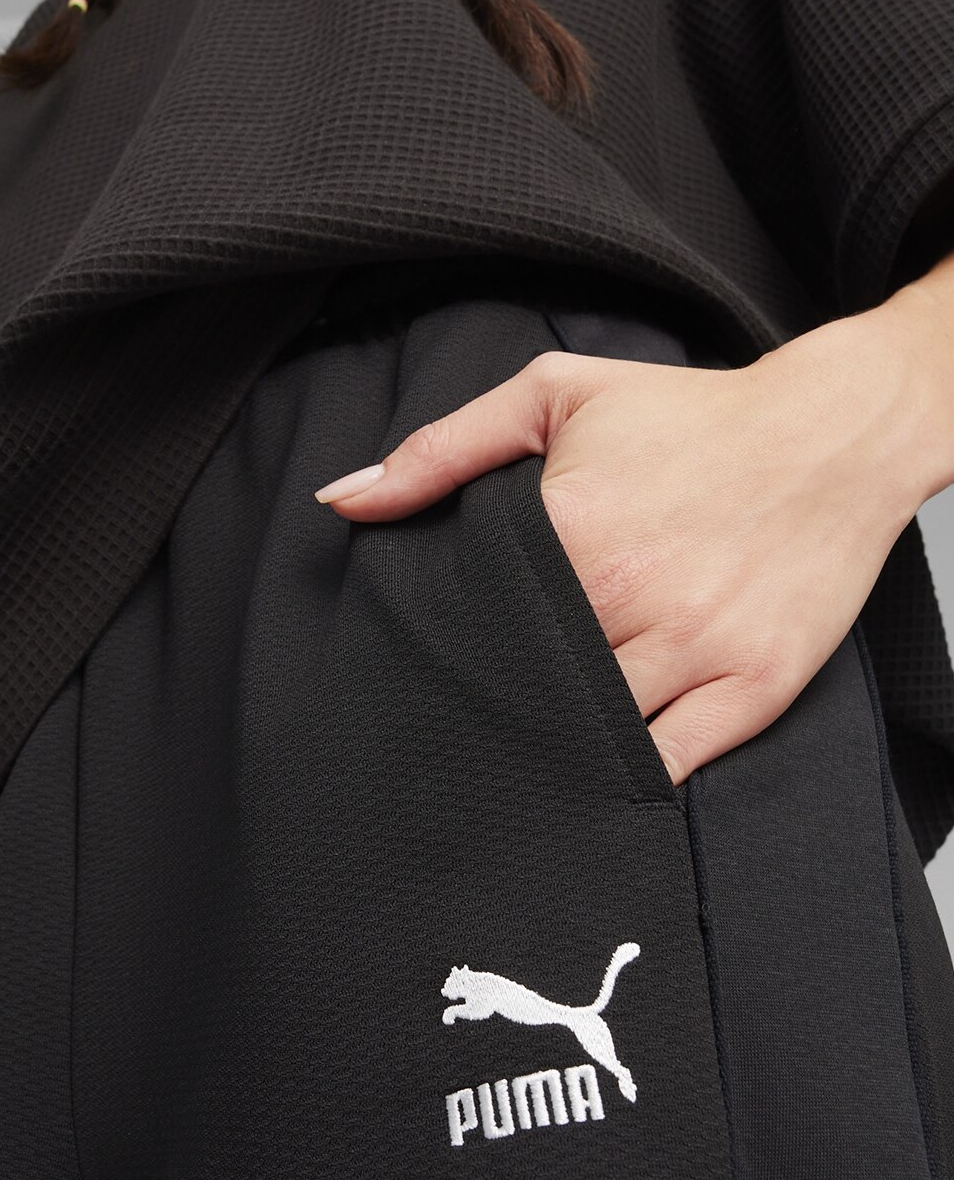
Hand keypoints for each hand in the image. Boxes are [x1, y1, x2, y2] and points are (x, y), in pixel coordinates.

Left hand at [314, 295, 953, 784]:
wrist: (833, 435)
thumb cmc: (693, 419)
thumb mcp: (558, 398)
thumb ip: (444, 449)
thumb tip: (346, 499)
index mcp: (572, 531)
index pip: (474, 626)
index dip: (446, 657)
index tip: (426, 676)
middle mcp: (632, 599)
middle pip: (526, 689)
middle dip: (491, 710)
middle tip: (460, 727)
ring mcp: (696, 651)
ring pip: (590, 738)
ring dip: (550, 750)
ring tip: (517, 759)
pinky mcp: (752, 688)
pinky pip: (668, 766)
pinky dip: (624, 781)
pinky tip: (590, 778)